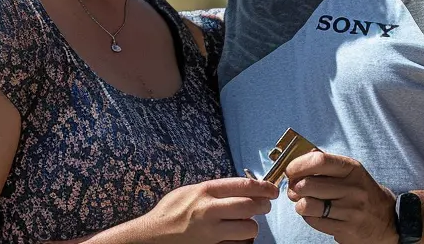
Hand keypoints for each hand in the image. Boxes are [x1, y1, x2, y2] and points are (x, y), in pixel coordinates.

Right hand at [129, 177, 277, 243]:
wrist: (151, 238)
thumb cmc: (168, 214)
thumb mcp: (187, 192)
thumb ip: (211, 190)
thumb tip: (238, 189)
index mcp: (205, 191)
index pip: (245, 186)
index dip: (264, 187)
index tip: (273, 190)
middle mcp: (210, 210)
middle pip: (252, 206)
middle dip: (263, 206)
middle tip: (264, 207)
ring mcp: (212, 232)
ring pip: (249, 228)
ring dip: (250, 227)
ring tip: (242, 225)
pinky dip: (240, 242)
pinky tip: (232, 239)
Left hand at [284, 151, 396, 241]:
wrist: (388, 220)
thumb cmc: (362, 193)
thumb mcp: (351, 173)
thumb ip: (326, 164)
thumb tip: (298, 159)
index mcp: (352, 169)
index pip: (319, 161)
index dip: (298, 165)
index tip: (290, 170)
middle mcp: (353, 189)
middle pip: (307, 184)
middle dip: (293, 187)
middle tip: (294, 189)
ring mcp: (350, 210)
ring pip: (307, 205)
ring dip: (299, 204)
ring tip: (304, 202)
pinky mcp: (346, 229)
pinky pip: (314, 221)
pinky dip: (309, 217)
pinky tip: (316, 214)